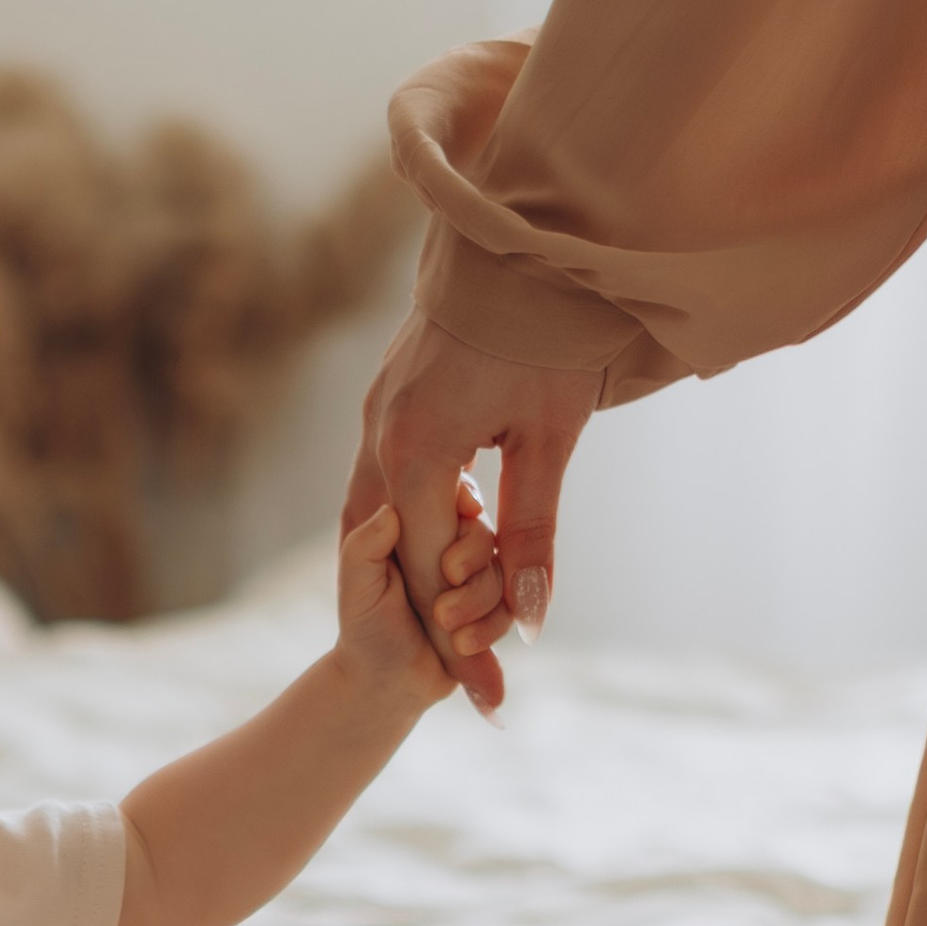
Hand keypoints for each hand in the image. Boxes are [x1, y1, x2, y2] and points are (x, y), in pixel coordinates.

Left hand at [334, 479, 500, 697]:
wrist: (389, 683)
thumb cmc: (367, 631)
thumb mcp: (357, 590)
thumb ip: (362, 550)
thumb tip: (388, 513)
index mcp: (415, 525)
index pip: (452, 497)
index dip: (464, 505)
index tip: (464, 519)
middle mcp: (450, 543)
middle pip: (484, 533)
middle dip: (471, 563)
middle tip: (444, 599)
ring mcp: (476, 574)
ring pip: (502, 570)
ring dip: (479, 602)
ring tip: (447, 631)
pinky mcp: (493, 604)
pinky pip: (512, 604)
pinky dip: (491, 627)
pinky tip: (465, 646)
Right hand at [345, 310, 601, 715]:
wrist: (526, 232)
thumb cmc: (551, 327)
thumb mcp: (551, 435)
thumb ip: (533, 530)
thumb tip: (526, 617)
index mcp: (418, 450)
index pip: (428, 572)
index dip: (459, 639)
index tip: (486, 693)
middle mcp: (380, 435)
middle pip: (392, 556)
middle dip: (430, 622)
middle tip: (465, 682)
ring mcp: (375, 413)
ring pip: (375, 521)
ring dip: (408, 576)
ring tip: (439, 633)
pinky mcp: (385, 397)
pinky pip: (379, 482)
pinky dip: (402, 528)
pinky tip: (427, 553)